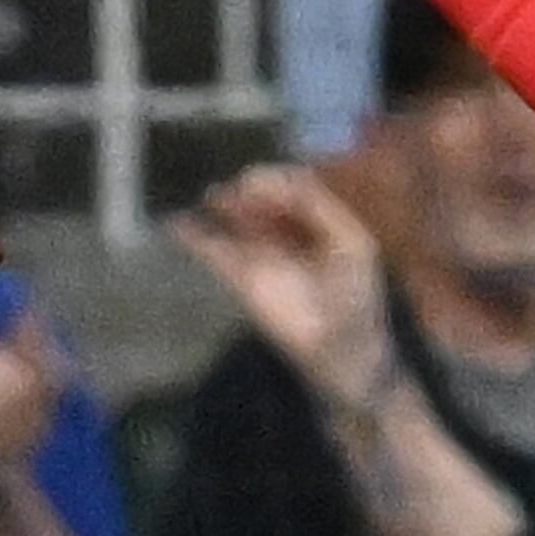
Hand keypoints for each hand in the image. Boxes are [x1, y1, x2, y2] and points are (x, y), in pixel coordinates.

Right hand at [174, 161, 398, 418]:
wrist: (342, 359)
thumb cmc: (356, 302)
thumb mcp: (352, 245)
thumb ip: (322, 209)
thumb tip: (292, 177)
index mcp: (320, 226)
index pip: (294, 190)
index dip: (279, 182)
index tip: (267, 184)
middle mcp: (291, 237)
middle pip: (264, 201)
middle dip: (251, 191)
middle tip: (239, 191)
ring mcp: (266, 260)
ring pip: (240, 222)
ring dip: (226, 206)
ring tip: (215, 198)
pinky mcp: (245, 284)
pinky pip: (218, 254)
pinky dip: (198, 239)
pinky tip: (178, 225)